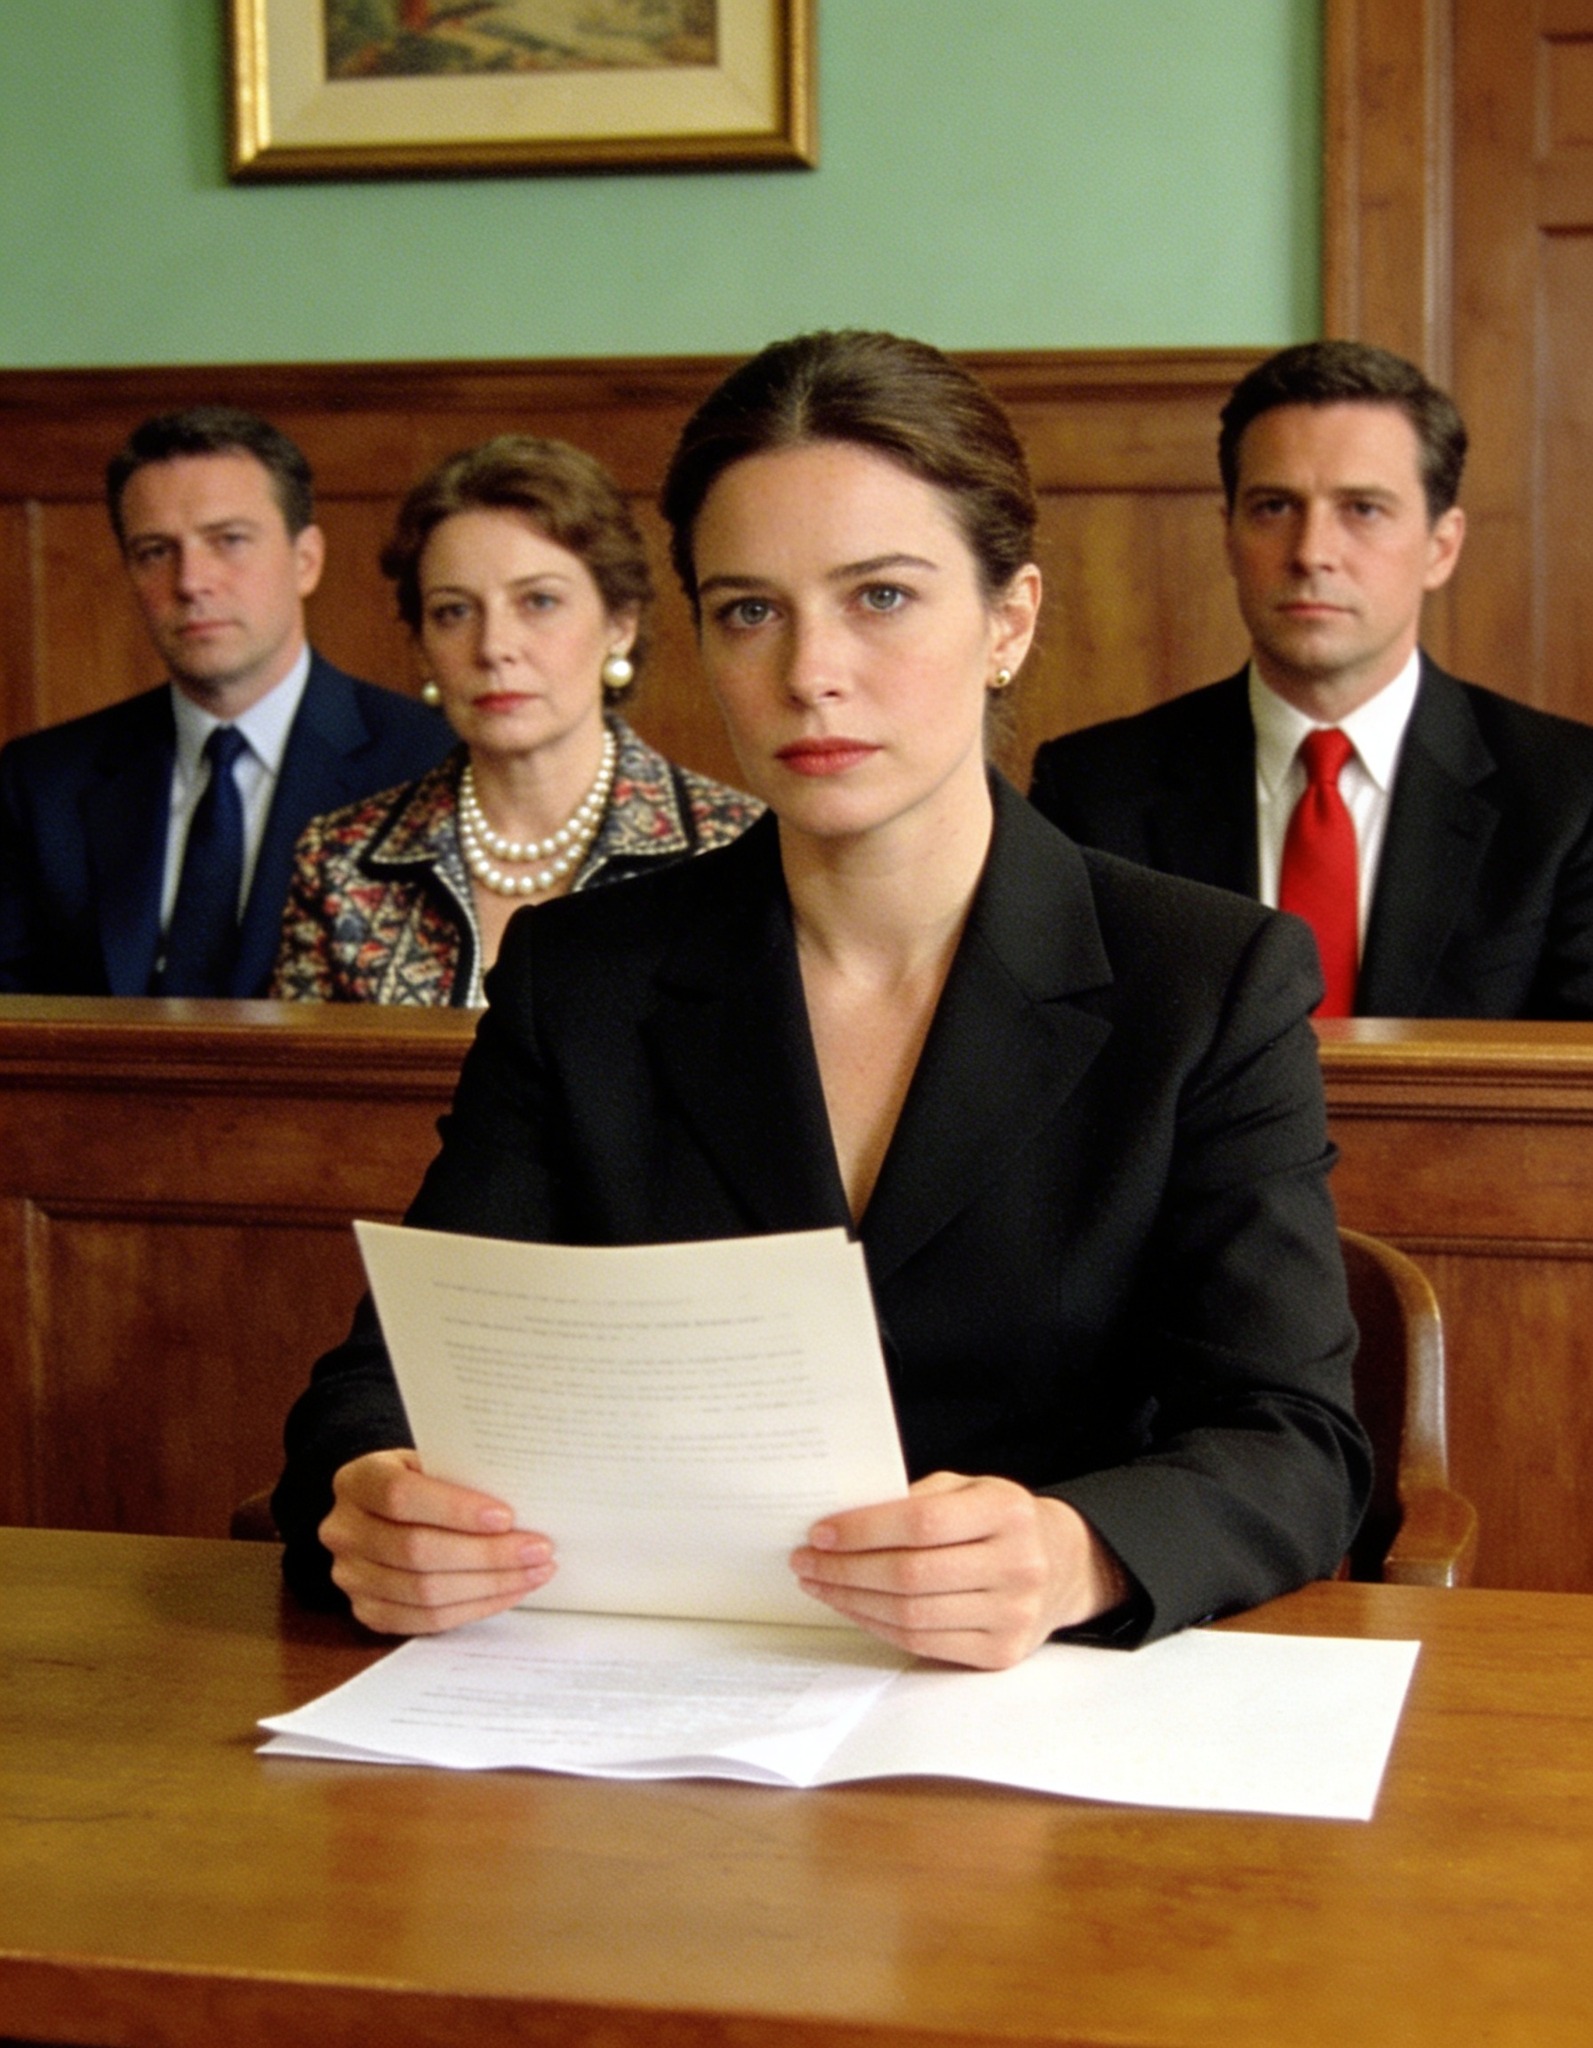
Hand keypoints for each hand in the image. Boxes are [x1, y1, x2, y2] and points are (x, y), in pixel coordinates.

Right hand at [320, 1448, 555, 1634]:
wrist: (384, 1511)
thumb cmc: (422, 1481)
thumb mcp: (433, 1461)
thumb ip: (462, 1476)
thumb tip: (525, 1500)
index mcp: (357, 1481)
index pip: (400, 1496)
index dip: (454, 1509)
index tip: (506, 1516)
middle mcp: (343, 1530)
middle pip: (416, 1551)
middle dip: (487, 1554)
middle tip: (538, 1549)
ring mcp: (350, 1576)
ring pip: (424, 1593)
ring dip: (490, 1585)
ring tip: (535, 1571)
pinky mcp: (367, 1611)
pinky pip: (426, 1621)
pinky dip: (475, 1608)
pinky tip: (509, 1591)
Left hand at [790, 1471, 1129, 1668]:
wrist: (1062, 1565)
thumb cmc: (999, 1520)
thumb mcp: (970, 1488)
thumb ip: (917, 1498)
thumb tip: (845, 1523)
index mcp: (1006, 1512)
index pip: (921, 1523)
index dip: (864, 1530)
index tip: (820, 1531)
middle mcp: (1017, 1565)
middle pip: (910, 1575)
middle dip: (846, 1570)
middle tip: (806, 1561)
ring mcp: (1012, 1615)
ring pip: (911, 1616)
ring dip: (852, 1601)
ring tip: (819, 1584)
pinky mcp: (1000, 1654)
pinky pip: (923, 1644)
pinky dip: (878, 1626)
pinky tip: (853, 1607)